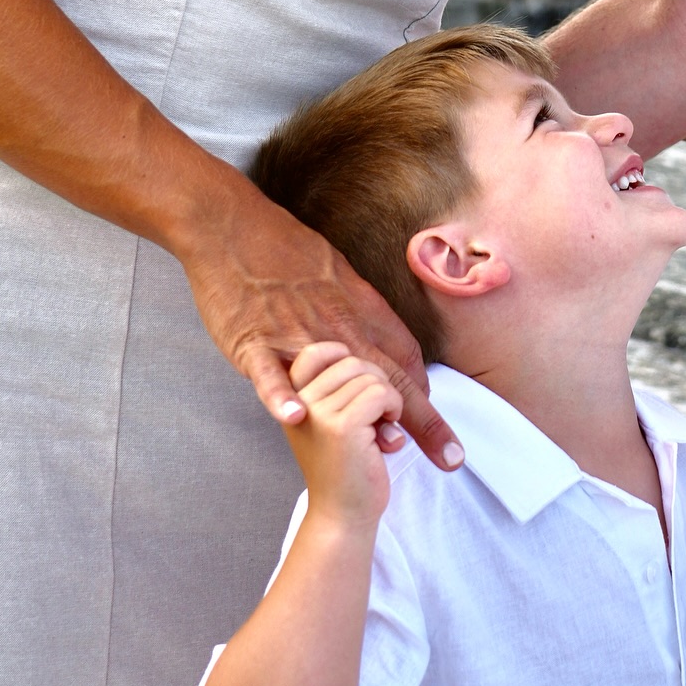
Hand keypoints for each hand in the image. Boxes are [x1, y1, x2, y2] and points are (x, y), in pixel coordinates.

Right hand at [179, 189, 464, 470]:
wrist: (235, 227)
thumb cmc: (285, 248)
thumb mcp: (337, 273)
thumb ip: (357, 310)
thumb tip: (374, 338)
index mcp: (358, 308)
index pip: (403, 355)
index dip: (422, 391)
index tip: (438, 422)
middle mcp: (337, 324)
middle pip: (388, 377)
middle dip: (423, 419)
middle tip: (450, 458)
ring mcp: (296, 334)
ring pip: (339, 380)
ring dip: (364, 416)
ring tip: (389, 450)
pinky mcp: (254, 340)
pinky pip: (271, 371)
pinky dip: (281, 394)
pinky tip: (294, 417)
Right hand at [283, 343, 402, 530]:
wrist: (342, 516)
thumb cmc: (344, 466)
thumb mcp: (329, 420)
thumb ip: (334, 388)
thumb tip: (363, 350)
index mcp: (291, 398)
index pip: (316, 351)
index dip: (345, 359)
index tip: (359, 387)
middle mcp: (298, 401)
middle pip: (352, 360)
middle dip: (374, 383)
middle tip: (374, 417)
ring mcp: (317, 413)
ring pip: (369, 375)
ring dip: (387, 398)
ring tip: (379, 427)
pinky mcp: (340, 426)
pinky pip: (380, 392)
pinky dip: (393, 408)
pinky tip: (388, 433)